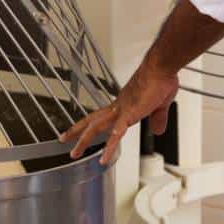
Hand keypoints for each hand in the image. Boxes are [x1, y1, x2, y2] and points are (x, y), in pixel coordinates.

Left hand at [60, 63, 179, 164]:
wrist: (160, 68)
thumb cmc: (159, 80)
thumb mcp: (159, 105)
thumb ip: (157, 118)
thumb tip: (158, 130)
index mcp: (123, 105)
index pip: (99, 117)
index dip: (87, 124)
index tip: (78, 131)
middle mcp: (118, 107)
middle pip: (91, 121)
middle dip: (76, 132)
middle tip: (63, 141)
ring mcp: (122, 110)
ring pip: (96, 127)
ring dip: (84, 141)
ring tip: (75, 153)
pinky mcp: (130, 113)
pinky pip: (117, 132)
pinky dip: (110, 145)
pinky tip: (105, 156)